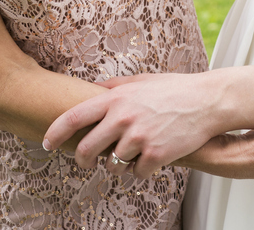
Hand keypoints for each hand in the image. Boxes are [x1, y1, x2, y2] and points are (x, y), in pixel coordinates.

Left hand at [43, 72, 228, 176]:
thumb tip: (94, 88)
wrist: (208, 101)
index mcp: (116, 98)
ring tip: (131, 154)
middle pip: (86, 149)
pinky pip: (136, 173)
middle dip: (82, 159)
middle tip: (86, 161)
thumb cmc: (175, 89)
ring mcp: (139, 138)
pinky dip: (141, 170)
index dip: (55, 132)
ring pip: (112, 165)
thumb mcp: (142, 80)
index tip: (45, 143)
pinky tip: (152, 157)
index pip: (74, 117)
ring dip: (117, 165)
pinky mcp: (155, 155)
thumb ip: (115, 86)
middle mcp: (123, 118)